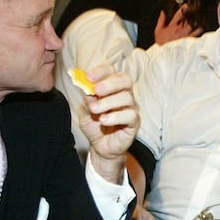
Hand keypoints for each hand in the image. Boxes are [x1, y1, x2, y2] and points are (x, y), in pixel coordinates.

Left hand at [78, 64, 139, 183]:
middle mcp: (124, 94)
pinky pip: (130, 115)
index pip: (111, 72)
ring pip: (127, 97)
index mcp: (112, 88)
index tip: (88, 77)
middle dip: (109, 83)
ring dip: (108, 102)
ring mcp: (131, 107)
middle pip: (125, 80)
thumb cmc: (94, 126)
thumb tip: (86, 88)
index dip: (101, 72)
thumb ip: (86, 101)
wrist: (100, 147)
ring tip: (95, 110)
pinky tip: (103, 120)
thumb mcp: (85, 112)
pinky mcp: (135, 122)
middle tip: (96, 90)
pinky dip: (115, 116)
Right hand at [153, 5, 203, 45]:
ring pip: (193, 25)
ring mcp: (184, 35)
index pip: (178, 15)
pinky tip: (201, 27)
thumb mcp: (157, 30)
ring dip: (196, 21)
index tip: (187, 5)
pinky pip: (196, 34)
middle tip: (196, 11)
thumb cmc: (161, 42)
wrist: (163, 54)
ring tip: (200, 18)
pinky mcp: (188, 40)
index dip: (183, 9)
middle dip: (192, 15)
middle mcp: (179, 30)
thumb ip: (161, 20)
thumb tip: (162, 12)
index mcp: (172, 26)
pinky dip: (199, 30)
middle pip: (188, 19)